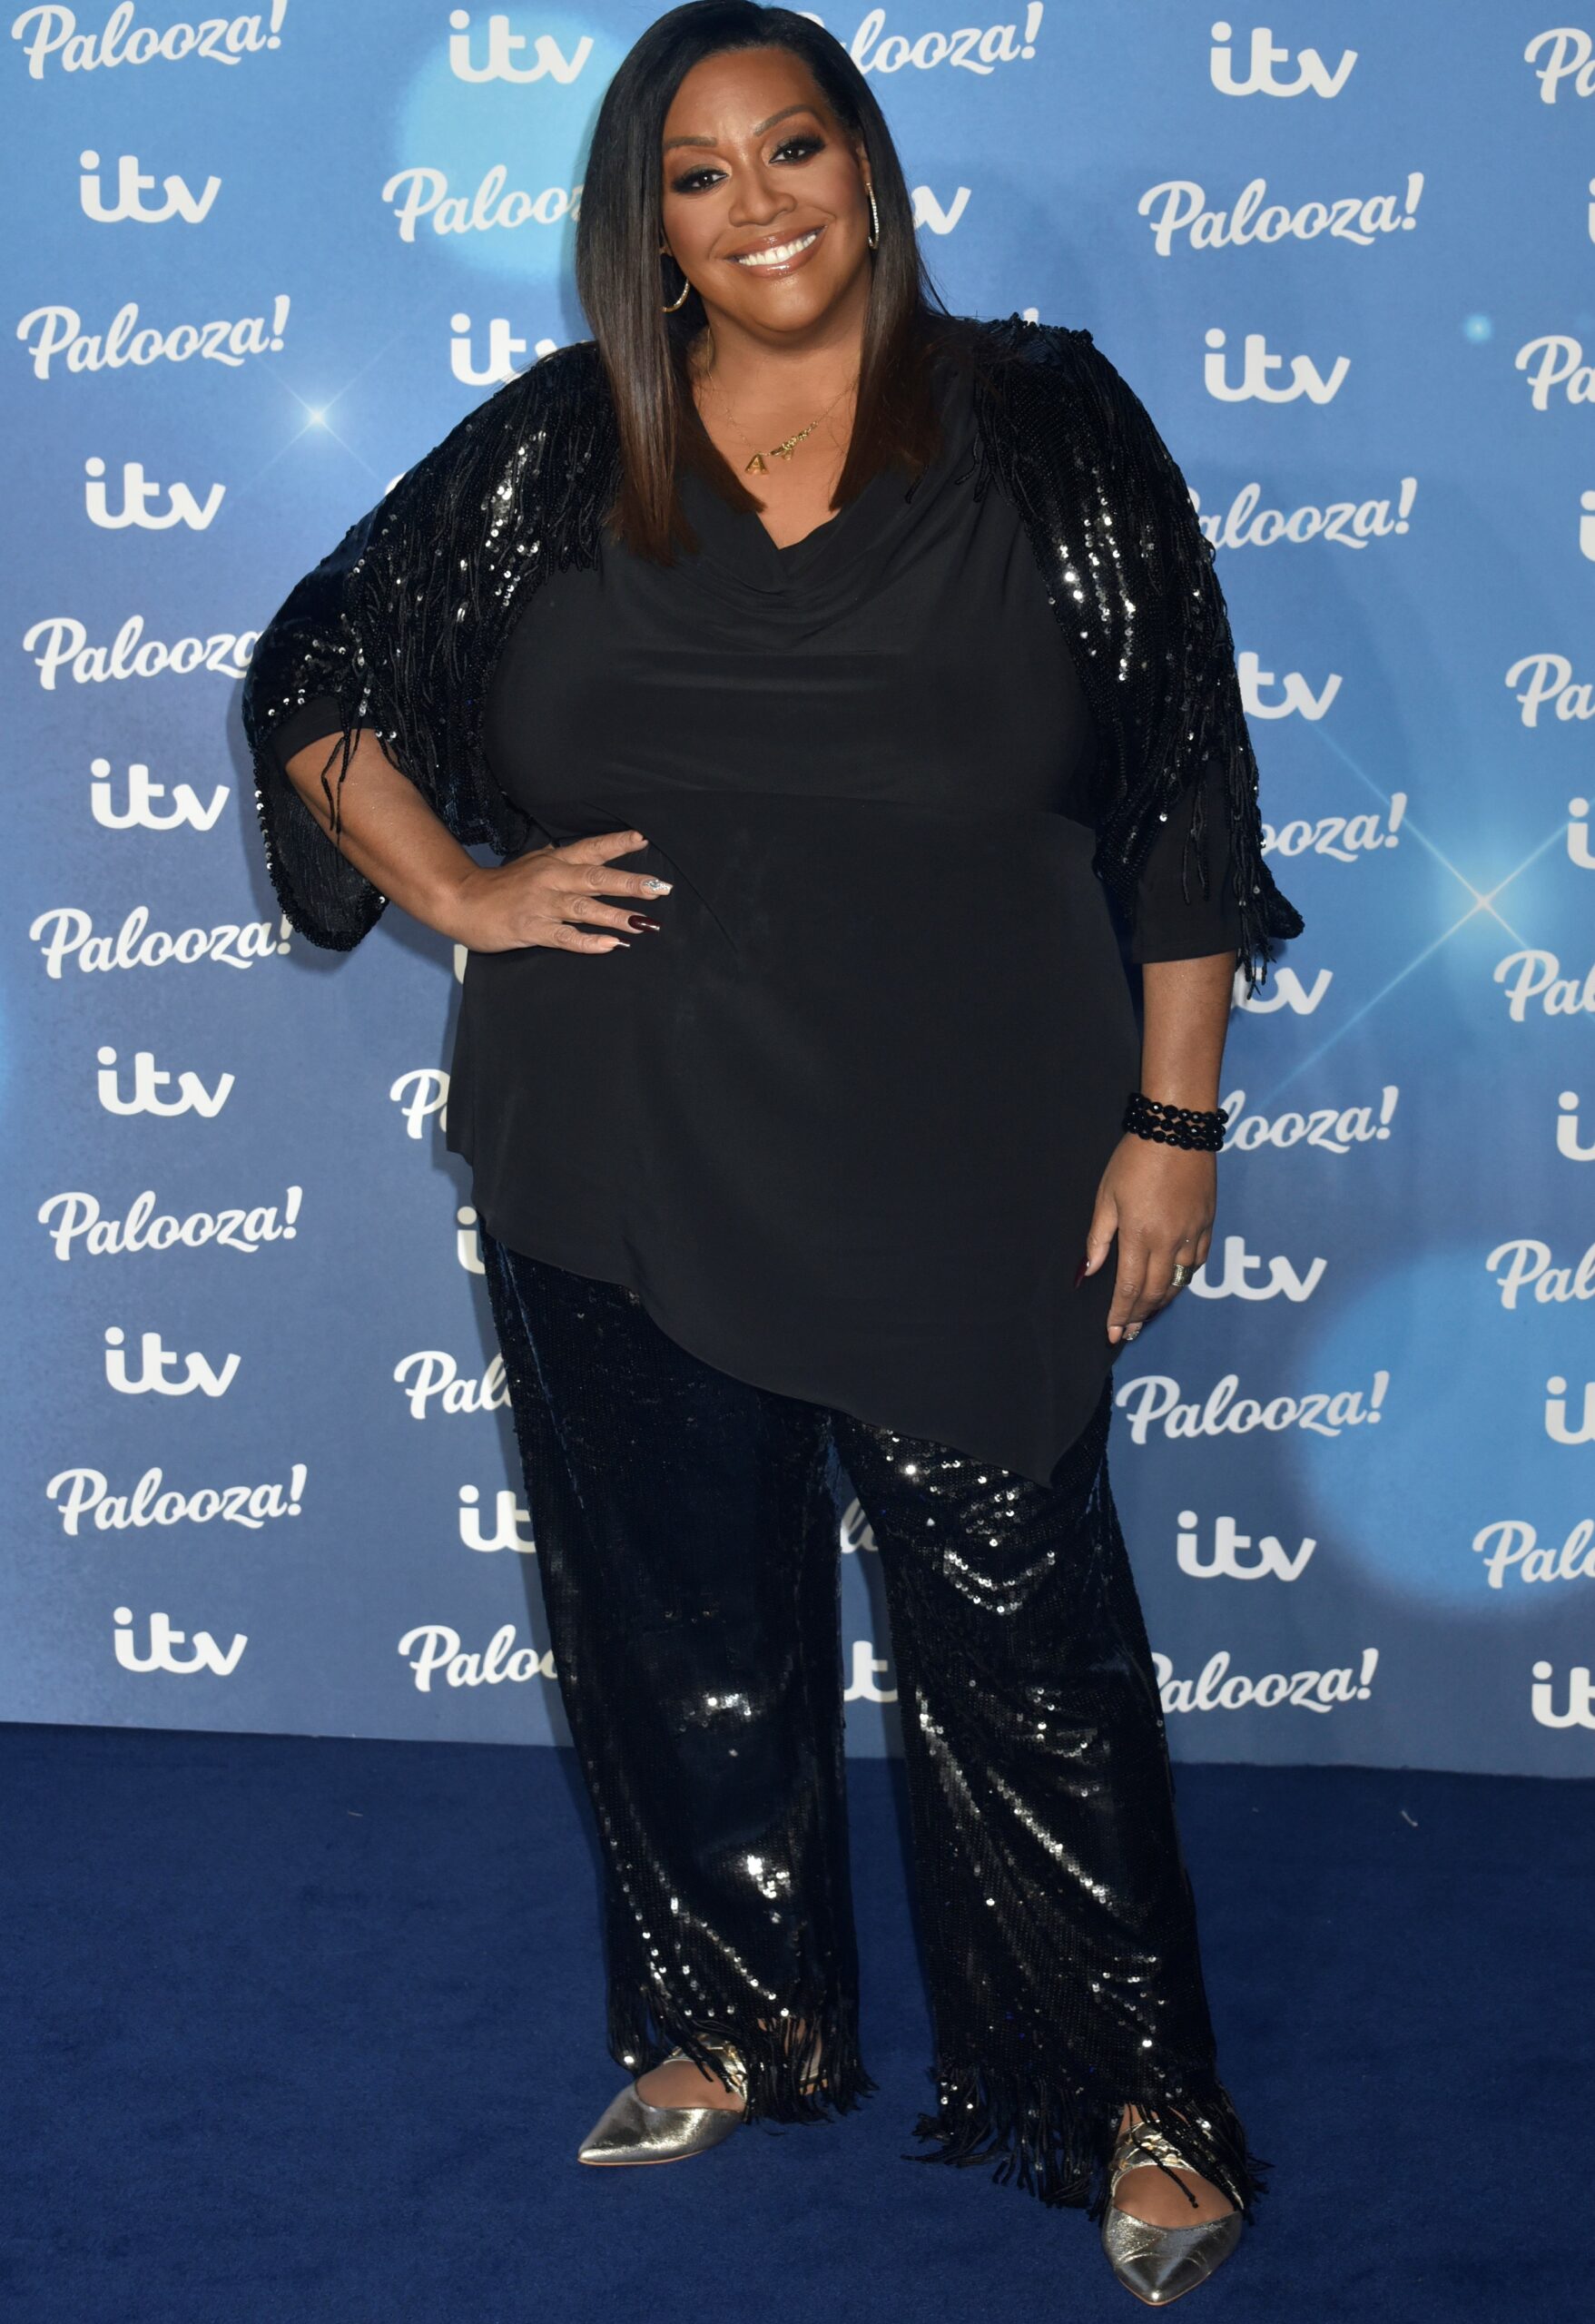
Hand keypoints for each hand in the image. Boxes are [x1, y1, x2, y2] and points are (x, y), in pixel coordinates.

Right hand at [444, 829, 668, 952]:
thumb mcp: (530, 864)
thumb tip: (580, 851)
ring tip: (644, 923)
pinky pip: (564, 937)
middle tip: (659, 888)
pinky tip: (610, 946)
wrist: (461, 900)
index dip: (617, 844)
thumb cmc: (499, 886)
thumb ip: (557, 859)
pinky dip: (587, 942)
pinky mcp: (531, 929)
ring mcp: (542, 904)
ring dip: (616, 915)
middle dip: (629, 883)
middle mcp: (551, 879)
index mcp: (554, 862)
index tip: (644, 840)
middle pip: (595, 878)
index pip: (591, 849)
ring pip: (584, 908)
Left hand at [1081, 1135, 1215, 1344]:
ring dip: (1162, 1302)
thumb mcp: (1106, 1195)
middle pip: (1156, 1292)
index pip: (1129, 1287)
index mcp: (1140, 1235)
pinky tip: (1174, 1285)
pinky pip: (1198, 1263)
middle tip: (1129, 1332)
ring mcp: (1193, 1234)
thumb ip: (1099, 1238)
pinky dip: (1184, 1280)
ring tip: (1147, 1314)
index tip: (1112, 1333)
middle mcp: (1170, 1241)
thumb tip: (1090, 1271)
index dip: (1120, 1314)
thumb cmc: (1135, 1158)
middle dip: (1140, 1315)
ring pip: (1179, 1282)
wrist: (1178, 1129)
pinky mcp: (1208, 1223)